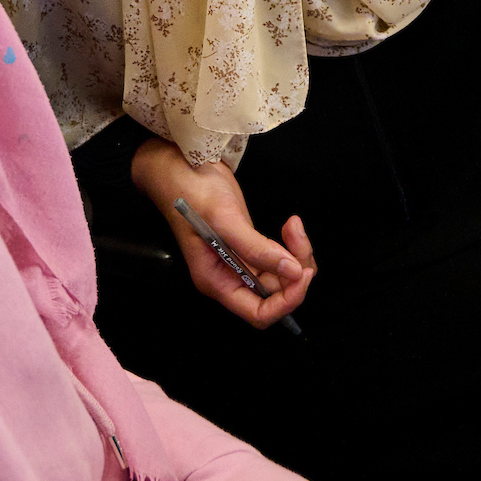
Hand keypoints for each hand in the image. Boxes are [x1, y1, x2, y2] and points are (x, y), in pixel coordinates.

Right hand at [130, 136, 314, 327]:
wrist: (181, 166)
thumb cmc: (191, 192)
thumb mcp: (223, 219)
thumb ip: (256, 248)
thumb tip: (292, 272)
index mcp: (217, 282)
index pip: (258, 314)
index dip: (285, 302)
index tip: (300, 274)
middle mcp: (230, 278)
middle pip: (275, 295)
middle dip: (295, 273)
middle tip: (298, 237)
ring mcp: (241, 262)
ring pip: (282, 276)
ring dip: (297, 256)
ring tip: (293, 226)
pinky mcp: (249, 246)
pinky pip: (279, 258)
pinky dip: (292, 246)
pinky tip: (290, 224)